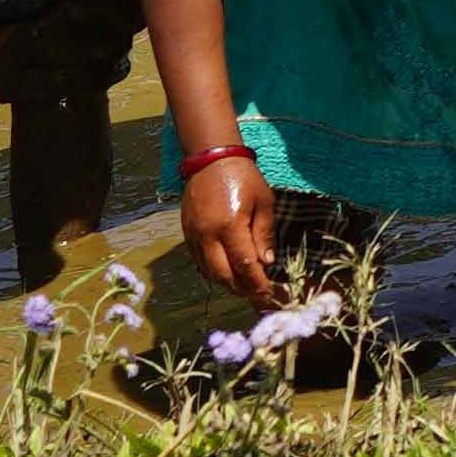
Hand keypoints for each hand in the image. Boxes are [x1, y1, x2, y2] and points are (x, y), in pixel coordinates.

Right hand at [181, 152, 278, 303]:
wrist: (211, 160)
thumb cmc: (243, 178)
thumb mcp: (263, 203)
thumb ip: (263, 234)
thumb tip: (266, 263)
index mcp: (229, 226)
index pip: (244, 265)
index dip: (257, 283)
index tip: (268, 294)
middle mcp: (207, 235)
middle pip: (223, 274)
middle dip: (241, 289)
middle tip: (257, 296)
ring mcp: (194, 236)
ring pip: (208, 271)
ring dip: (227, 283)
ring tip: (244, 288)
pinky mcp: (187, 234)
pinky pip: (199, 261)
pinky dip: (213, 272)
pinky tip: (226, 274)